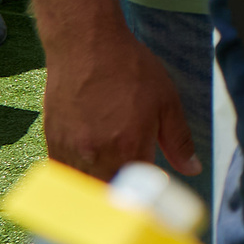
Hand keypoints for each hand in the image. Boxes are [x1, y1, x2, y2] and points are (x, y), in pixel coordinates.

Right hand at [41, 22, 200, 181]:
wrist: (86, 45)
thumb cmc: (129, 69)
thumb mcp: (167, 102)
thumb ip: (179, 141)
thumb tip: (192, 169)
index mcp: (129, 148)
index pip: (137, 192)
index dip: (146, 194)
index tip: (151, 190)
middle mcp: (95, 155)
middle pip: (106, 195)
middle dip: (120, 198)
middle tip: (132, 190)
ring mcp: (70, 150)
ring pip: (81, 188)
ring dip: (96, 190)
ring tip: (110, 181)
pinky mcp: (52, 141)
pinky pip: (62, 173)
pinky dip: (74, 177)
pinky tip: (87, 169)